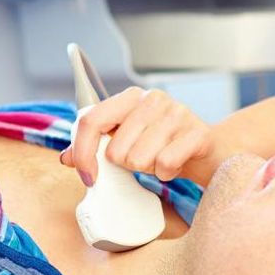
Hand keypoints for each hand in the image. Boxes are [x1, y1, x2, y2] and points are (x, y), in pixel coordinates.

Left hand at [59, 87, 218, 185]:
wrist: (208, 150)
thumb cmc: (161, 145)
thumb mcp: (126, 141)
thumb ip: (96, 146)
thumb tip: (67, 158)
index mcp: (129, 97)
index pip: (91, 120)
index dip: (83, 152)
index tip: (87, 176)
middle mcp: (152, 99)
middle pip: (115, 150)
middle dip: (127, 164)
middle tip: (144, 158)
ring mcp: (176, 113)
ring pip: (139, 159)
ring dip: (148, 169)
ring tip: (160, 159)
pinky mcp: (197, 133)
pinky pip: (164, 164)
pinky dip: (167, 173)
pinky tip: (174, 165)